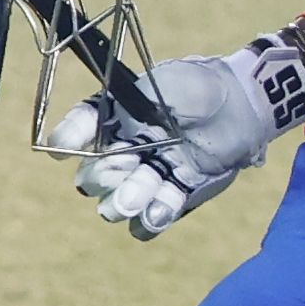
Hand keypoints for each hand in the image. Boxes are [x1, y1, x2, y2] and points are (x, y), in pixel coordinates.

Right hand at [44, 31, 304, 240]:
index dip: (68, 140)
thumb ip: (121, 105)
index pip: (79, 130)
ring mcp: (147, 176)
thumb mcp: (157, 84)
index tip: (62, 148)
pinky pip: (149, 222)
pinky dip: (151, 220)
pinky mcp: (173, 196)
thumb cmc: (199, 88)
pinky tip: (162, 207)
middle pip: (93, 178)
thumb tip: (77, 133)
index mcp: (114, 117)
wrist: (242, 106)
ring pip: (118, 204)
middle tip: (125, 165)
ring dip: (126, 200)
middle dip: (103, 177)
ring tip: (140, 192)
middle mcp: (124, 149)